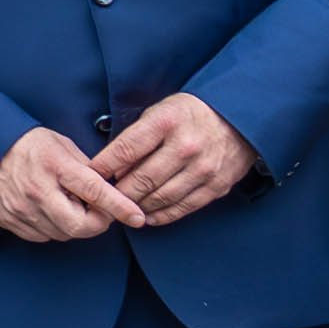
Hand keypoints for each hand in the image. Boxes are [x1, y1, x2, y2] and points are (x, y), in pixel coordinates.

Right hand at [0, 126, 147, 242]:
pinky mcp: (11, 222)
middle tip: (99, 210)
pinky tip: (50, 210)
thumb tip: (110, 188)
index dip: (120, 206)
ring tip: (67, 203)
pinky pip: (44, 236)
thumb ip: (86, 168)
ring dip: (74, 224)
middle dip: (97, 222)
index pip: (95, 191)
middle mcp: (38, 190)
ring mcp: (22, 209)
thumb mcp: (60, 144)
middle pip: (80, 225)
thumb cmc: (25, 144)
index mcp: (55, 165)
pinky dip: (54, 228)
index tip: (137, 217)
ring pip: (64, 234)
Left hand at [92, 93, 255, 225]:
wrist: (240, 119)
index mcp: (167, 122)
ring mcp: (203, 168)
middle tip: (103, 201)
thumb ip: (136, 137)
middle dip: (117, 193)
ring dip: (137, 207)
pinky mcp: (216, 186)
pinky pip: (182, 208)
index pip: (125, 150)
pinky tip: (147, 215)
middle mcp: (186, 146)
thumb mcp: (160, 112)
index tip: (88, 177)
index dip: (102, 167)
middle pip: (141, 180)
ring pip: (160, 198)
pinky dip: (161, 215)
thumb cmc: (189, 115)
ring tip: (124, 209)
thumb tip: (110, 168)